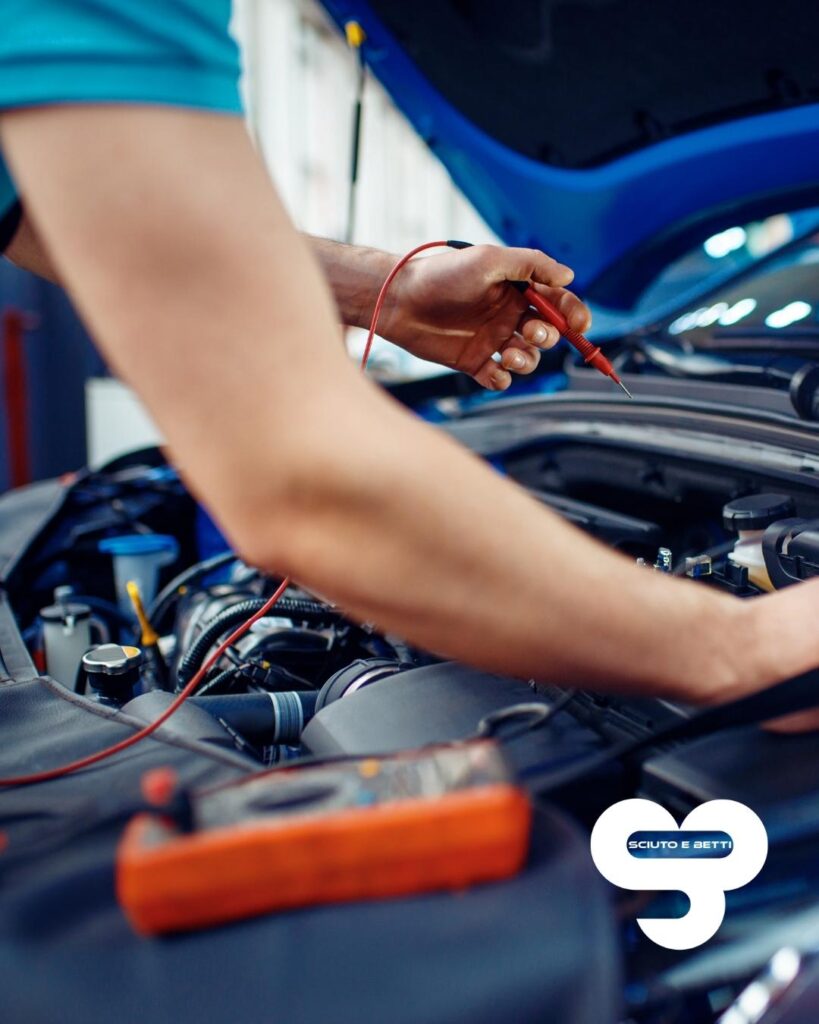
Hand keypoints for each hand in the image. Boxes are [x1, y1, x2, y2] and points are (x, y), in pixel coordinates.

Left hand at [380, 244, 591, 389]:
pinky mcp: (474, 362)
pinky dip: (502, 380)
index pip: (557, 303)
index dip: (573, 314)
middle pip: (546, 334)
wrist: (400, 300)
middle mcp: (507, 315)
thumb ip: (531, 265)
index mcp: (516, 290)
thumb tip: (568, 276)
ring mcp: (491, 340)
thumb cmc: (442, 274)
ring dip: (527, 361)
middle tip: (530, 331)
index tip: (579, 325)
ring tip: (510, 355)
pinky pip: (498, 378)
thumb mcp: (490, 260)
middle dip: (547, 336)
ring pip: (526, 359)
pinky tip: (494, 372)